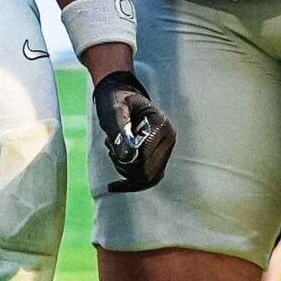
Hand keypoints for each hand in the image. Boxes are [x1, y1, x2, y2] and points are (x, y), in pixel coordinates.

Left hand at [92, 69, 176, 192]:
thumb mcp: (114, 111)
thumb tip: (126, 157)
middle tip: (112, 148)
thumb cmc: (116, 101)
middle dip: (125, 166)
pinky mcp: (160, 159)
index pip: (145, 155)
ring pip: (147, 178)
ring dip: (126, 171)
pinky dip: (131, 182)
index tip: (112, 143)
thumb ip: (119, 131)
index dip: (125, 156)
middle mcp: (169, 138)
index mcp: (161, 124)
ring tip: (116, 151)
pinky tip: (115, 182)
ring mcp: (166, 150)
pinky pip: (148, 180)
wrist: (121, 97)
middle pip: (147, 171)